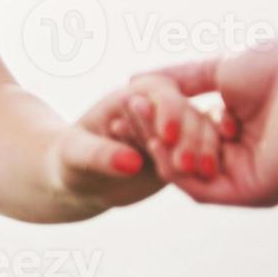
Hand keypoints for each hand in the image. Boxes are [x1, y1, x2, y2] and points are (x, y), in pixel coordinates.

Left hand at [55, 75, 225, 211]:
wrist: (80, 179)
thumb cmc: (70, 159)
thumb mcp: (78, 155)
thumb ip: (103, 156)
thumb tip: (131, 162)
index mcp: (133, 95)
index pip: (160, 95)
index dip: (166, 113)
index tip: (166, 138)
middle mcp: (159, 108)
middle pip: (188, 113)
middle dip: (191, 137)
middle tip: (187, 165)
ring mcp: (175, 130)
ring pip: (203, 134)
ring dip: (204, 153)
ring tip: (200, 175)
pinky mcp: (184, 152)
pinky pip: (204, 156)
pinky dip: (207, 166)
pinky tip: (206, 181)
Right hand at [122, 43, 277, 206]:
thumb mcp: (216, 71)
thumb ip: (177, 81)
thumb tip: (133, 82)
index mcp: (232, 137)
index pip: (180, 138)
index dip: (152, 122)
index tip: (130, 100)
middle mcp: (238, 162)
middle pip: (177, 157)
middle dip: (151, 133)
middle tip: (134, 107)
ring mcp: (244, 179)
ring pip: (184, 174)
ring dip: (160, 148)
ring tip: (150, 120)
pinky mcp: (252, 192)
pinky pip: (199, 189)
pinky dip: (176, 167)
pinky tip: (164, 139)